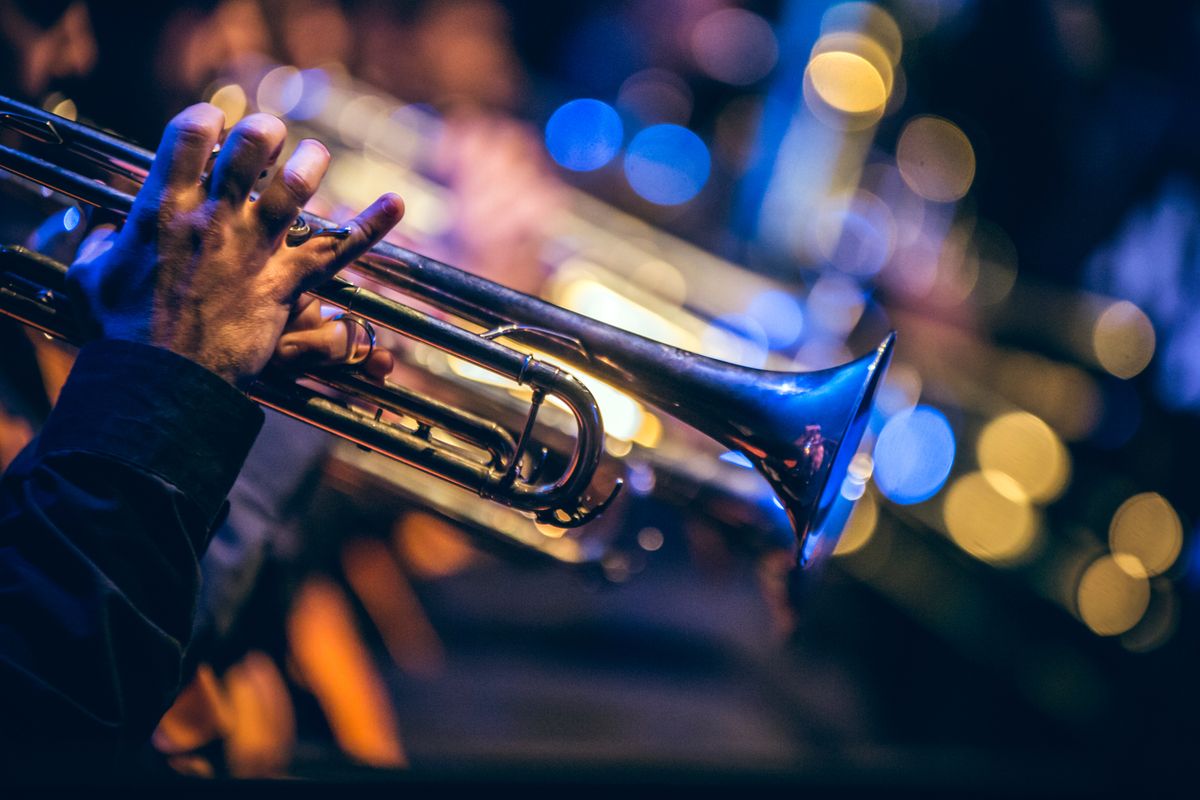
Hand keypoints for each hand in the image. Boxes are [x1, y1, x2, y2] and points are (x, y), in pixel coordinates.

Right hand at [67, 104, 403, 386]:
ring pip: (295, 187)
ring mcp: (254, 248)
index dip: (206, 119)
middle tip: (269, 138)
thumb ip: (100, 248)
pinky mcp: (285, 282)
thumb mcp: (93, 279)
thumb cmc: (124, 331)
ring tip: (313, 157)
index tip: (214, 122)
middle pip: (250, 147)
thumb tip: (101, 238)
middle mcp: (214, 217)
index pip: (188, 134)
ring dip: (310, 163)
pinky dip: (370, 226)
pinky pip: (335, 249)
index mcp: (164, 207)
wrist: (163, 379)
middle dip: (264, 132)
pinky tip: (396, 202)